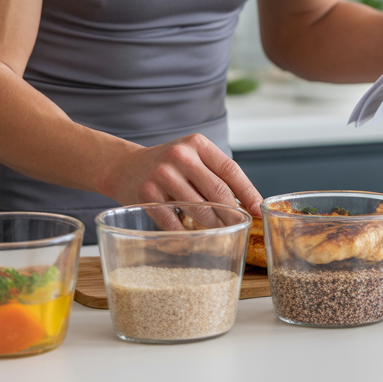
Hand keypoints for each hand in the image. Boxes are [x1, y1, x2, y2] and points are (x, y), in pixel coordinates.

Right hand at [112, 133, 263, 222]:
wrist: (125, 166)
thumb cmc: (167, 165)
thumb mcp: (192, 156)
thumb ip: (216, 173)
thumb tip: (248, 203)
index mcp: (197, 144)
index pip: (230, 170)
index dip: (248, 192)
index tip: (258, 209)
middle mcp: (181, 155)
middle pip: (217, 191)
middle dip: (233, 213)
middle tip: (242, 226)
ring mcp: (162, 174)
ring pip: (199, 208)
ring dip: (213, 225)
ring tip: (219, 230)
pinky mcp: (147, 195)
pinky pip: (175, 222)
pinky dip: (187, 234)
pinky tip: (193, 238)